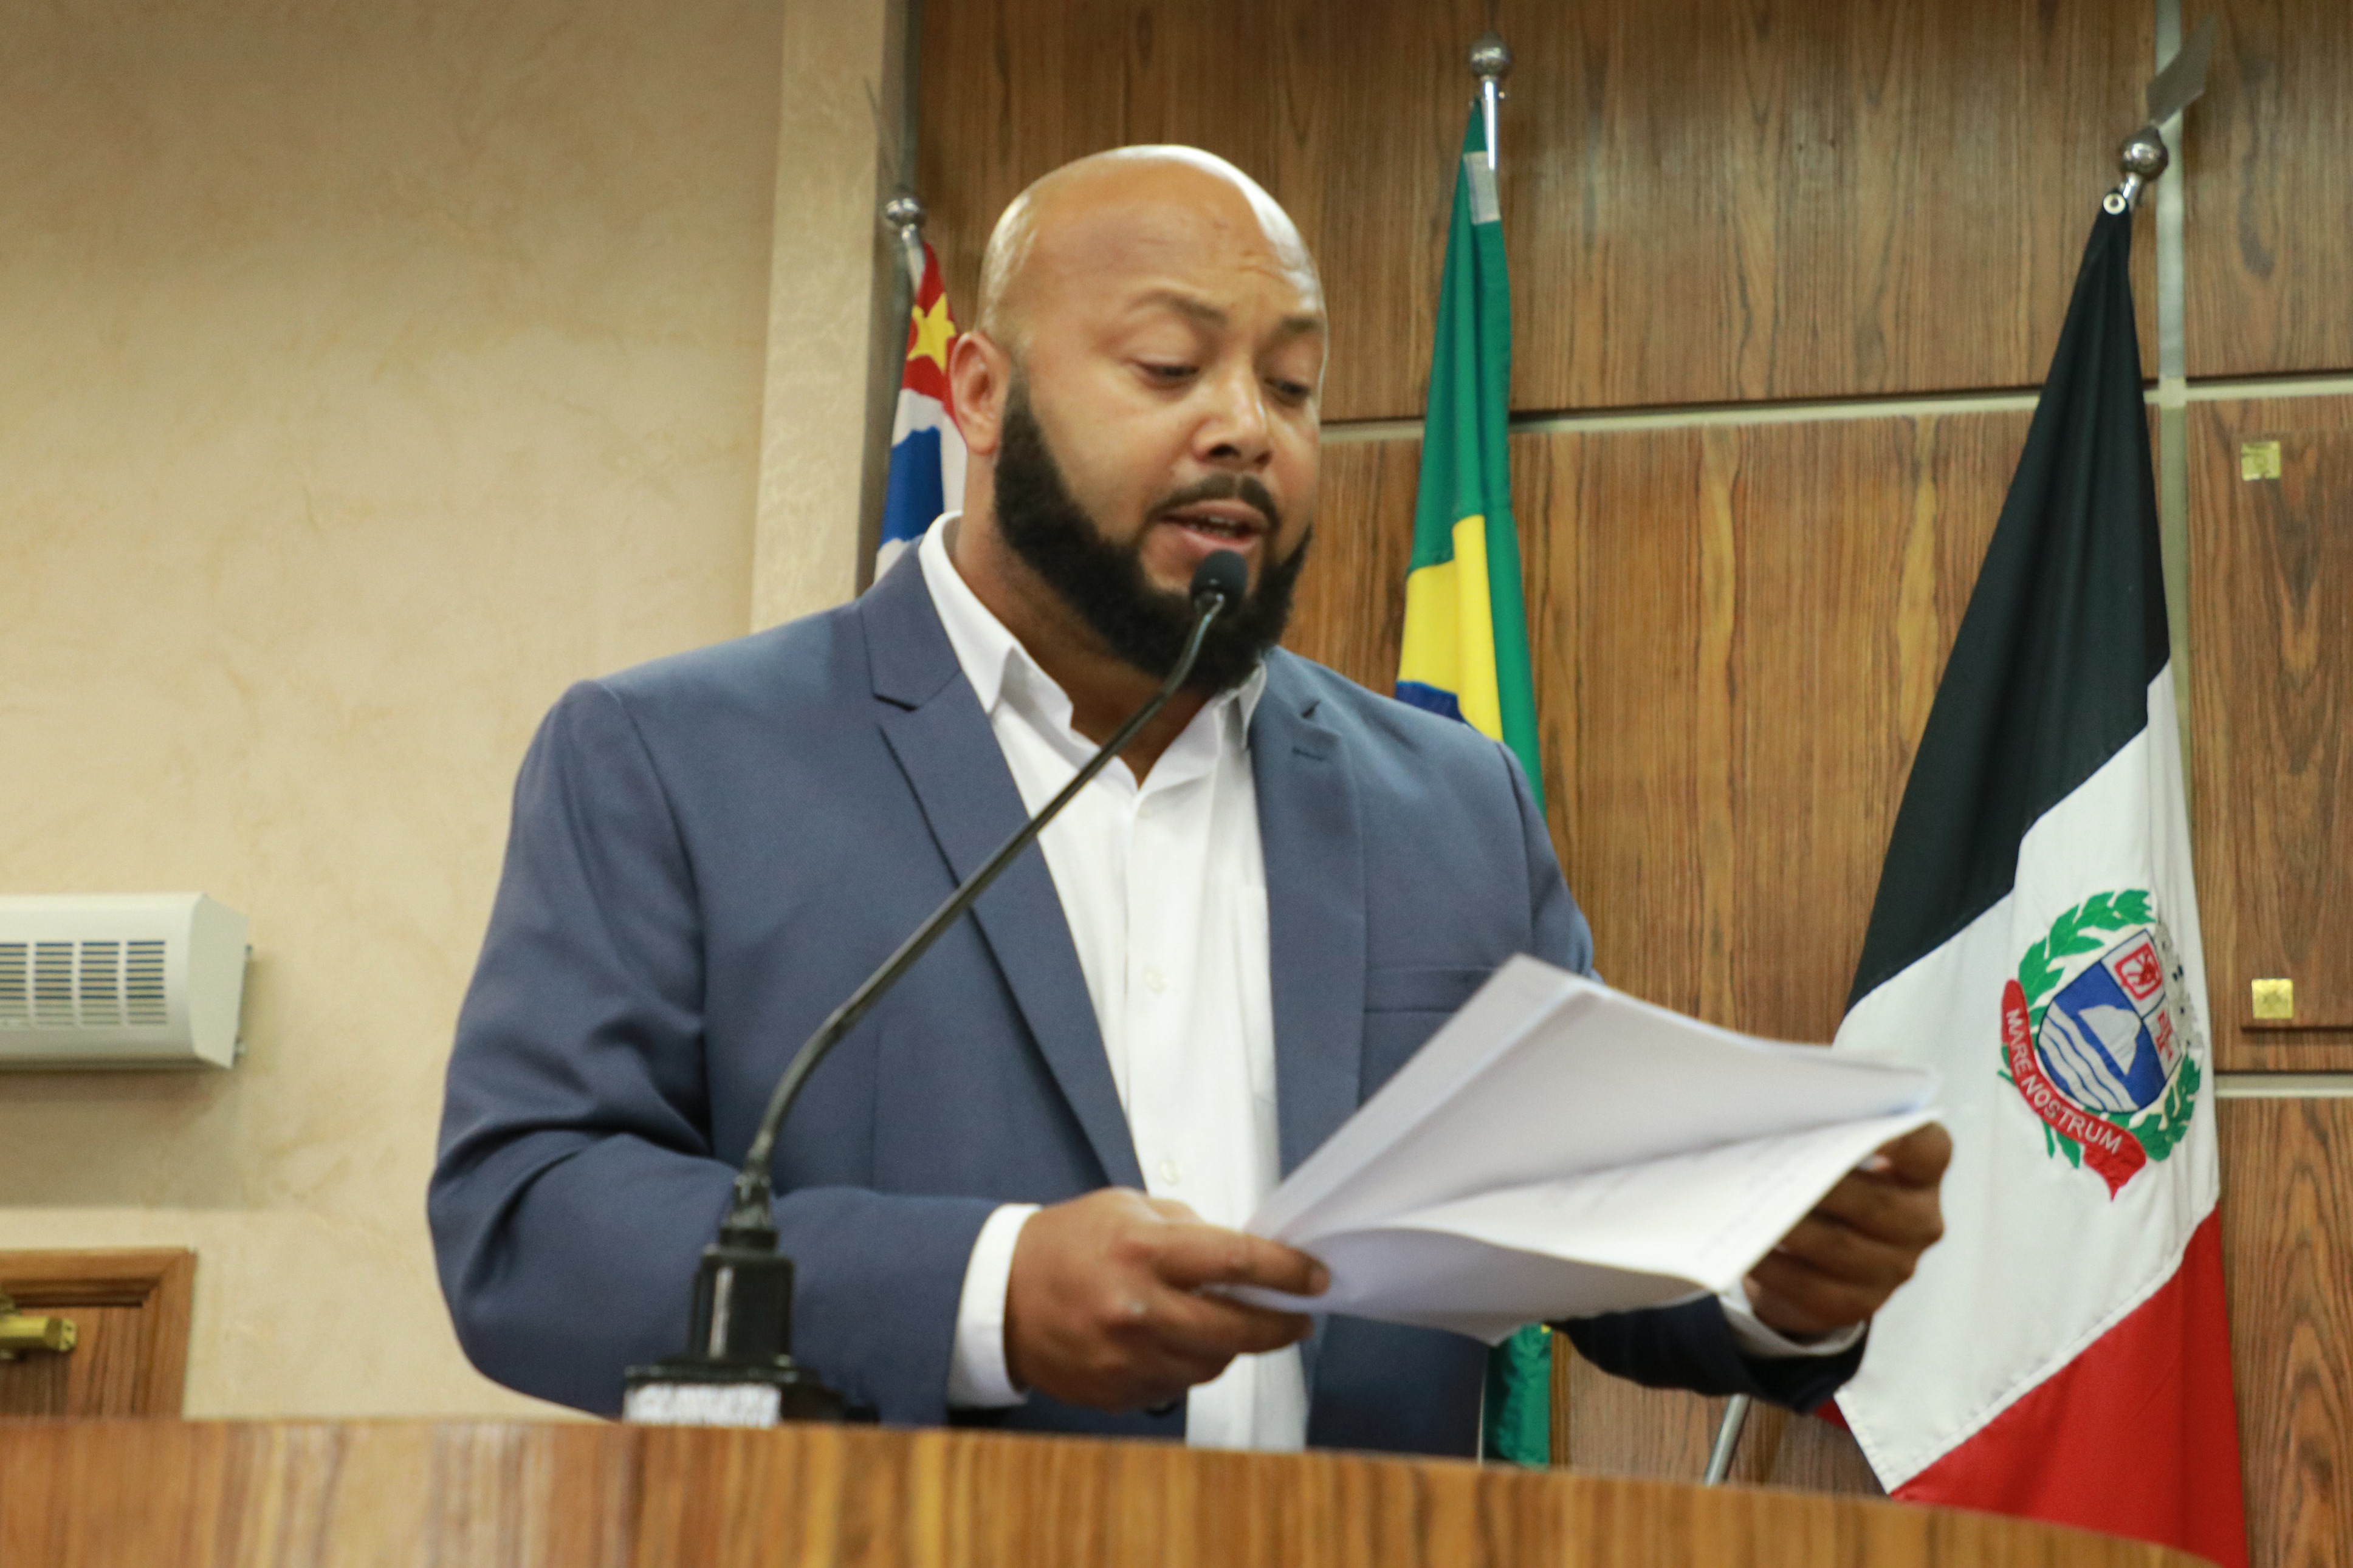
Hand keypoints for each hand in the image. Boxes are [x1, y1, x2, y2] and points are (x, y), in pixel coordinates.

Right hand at [1003, 1188, 1326, 1411]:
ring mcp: (1128, 1359)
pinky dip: (1192, 1365)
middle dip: (1280, 1324)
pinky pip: (1178, 1385)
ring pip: (1213, 1363)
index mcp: (1143, 1253)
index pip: (1236, 1262)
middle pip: (1237, 1328)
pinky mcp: (1119, 1392)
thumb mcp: (1125, 1208)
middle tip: (1297, 1317)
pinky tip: (1183, 1342)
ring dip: (1234, 1345)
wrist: (997, 1295)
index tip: (1315, 1277)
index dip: (1286, 1272)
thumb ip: (1188, 1229)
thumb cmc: (1062, 1245)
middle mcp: (1139, 1311)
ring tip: (1233, 1324)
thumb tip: (1242, 1253)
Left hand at [1745, 1122, 1951, 1339]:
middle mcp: (1917, 1221)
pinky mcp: (1857, 1303)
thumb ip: (1828, 1134)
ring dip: (1792, 1227)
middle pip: (1875, 1203)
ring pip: (1838, 1246)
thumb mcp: (1836, 1154)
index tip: (1878, 1130)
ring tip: (1753, 1208)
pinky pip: (1810, 1285)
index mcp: (1920, 1174)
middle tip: (1781, 1168)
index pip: (1928, 1151)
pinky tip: (1747, 1248)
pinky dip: (1774, 1265)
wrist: (1819, 1257)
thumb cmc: (1826, 1185)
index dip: (1907, 1141)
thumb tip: (1777, 1117)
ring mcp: (1892, 1268)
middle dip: (1823, 1184)